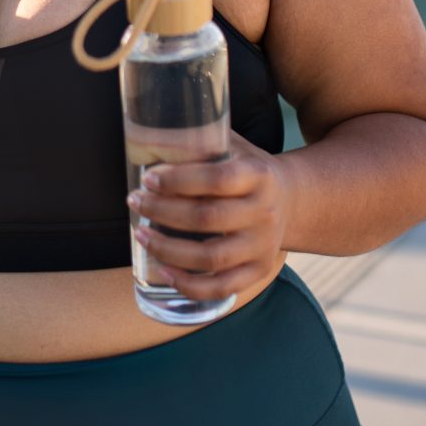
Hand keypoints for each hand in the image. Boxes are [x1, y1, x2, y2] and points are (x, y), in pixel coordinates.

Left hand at [126, 131, 290, 301]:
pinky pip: (222, 287)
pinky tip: (165, 271)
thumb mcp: (231, 146)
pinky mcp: (259, 270)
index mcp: (258, 175)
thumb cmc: (246, 167)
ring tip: (141, 235)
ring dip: (169, 249)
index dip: (178, 180)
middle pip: (208, 218)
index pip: (217, 179)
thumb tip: (146, 137)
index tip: (148, 179)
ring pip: (212, 257)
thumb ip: (198, 141)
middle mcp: (265, 212)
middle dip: (162, 212)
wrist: (290, 198)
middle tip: (135, 201)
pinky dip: (190, 285)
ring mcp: (264, 245)